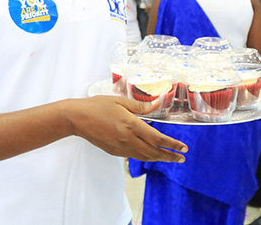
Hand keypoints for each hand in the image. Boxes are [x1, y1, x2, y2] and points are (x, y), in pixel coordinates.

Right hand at [65, 96, 186, 162]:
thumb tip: (158, 103)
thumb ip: (140, 106)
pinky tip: (149, 153)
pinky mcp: (114, 151)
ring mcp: (120, 147)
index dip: (172, 144)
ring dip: (158, 158)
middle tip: (181, 157)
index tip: (183, 147)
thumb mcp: (120, 102)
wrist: (77, 118)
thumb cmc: (97, 106)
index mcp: (131, 125)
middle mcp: (127, 139)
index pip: (157, 139)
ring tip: (169, 158)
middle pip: (153, 152)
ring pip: (144, 157)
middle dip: (169, 156)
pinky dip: (145, 156)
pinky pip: (133, 156)